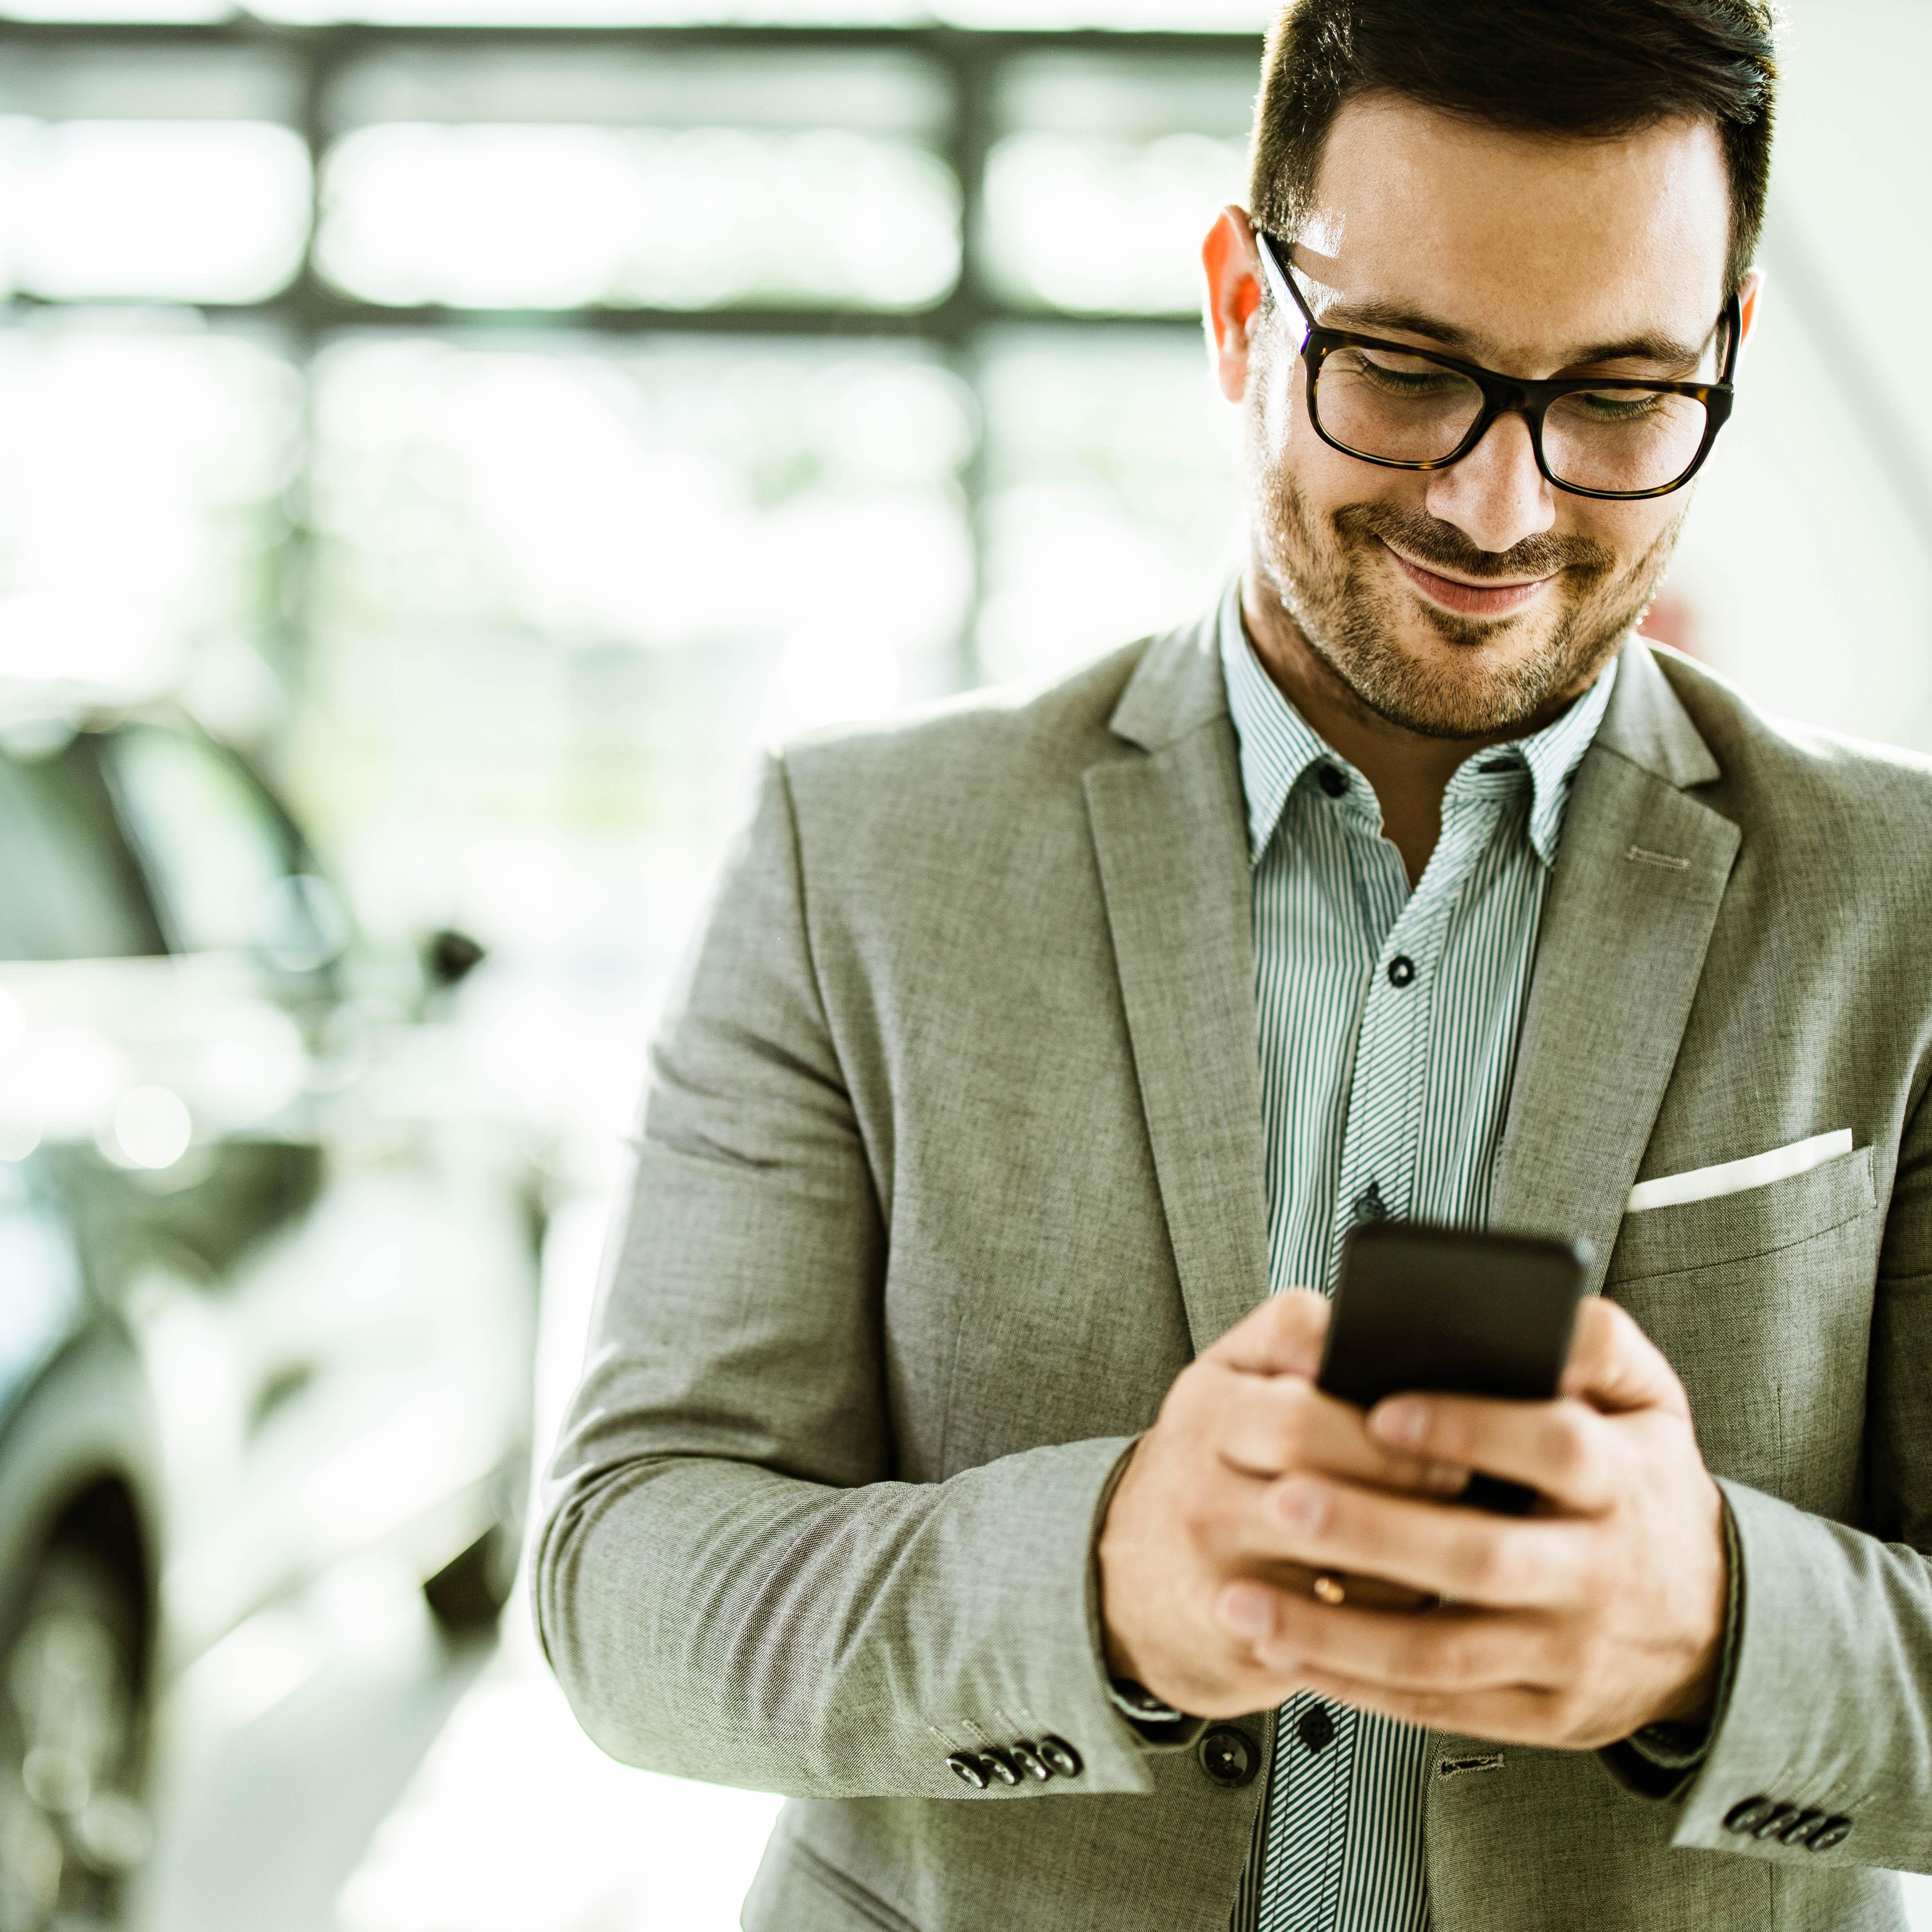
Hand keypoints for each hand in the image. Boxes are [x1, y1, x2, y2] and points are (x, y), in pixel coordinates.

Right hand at [1097, 1290, 1469, 1718]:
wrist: (1129, 1574)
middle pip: (1321, 1494)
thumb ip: (1289, 1334)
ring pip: (1342, 1574)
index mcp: (1203, 1416)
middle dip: (1405, 1487)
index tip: (1437, 1428)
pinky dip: (1390, 1620)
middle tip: (1465, 1480)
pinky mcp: (1243, 1650)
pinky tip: (1417, 1595)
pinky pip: (1342, 1642)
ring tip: (1457, 1536)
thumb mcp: (1225, 1377)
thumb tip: (1363, 1324)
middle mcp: (1199, 1497)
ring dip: (1413, 1558)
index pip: (1296, 1416)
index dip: (1377, 1427)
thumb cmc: (1205, 1458)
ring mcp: (1218, 1579)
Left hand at [1213, 1296, 1727, 1748]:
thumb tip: (1547, 1312)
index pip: (1554, 1447)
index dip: (1470, 1426)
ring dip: (1337, 1629)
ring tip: (1244, 1600)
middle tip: (1283, 1499)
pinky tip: (1288, 1653)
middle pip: (1482, 1557)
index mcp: (1622, 1481)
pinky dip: (1358, 1685)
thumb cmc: (1647, 1487)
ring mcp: (1567, 1652)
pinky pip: (1439, 1705)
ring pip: (1443, 1651)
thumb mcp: (1650, 1402)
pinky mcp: (1542, 1715)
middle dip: (1375, 1532)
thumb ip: (1600, 1344)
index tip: (1381, 1410)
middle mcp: (1597, 1572)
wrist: (1712, 1621)